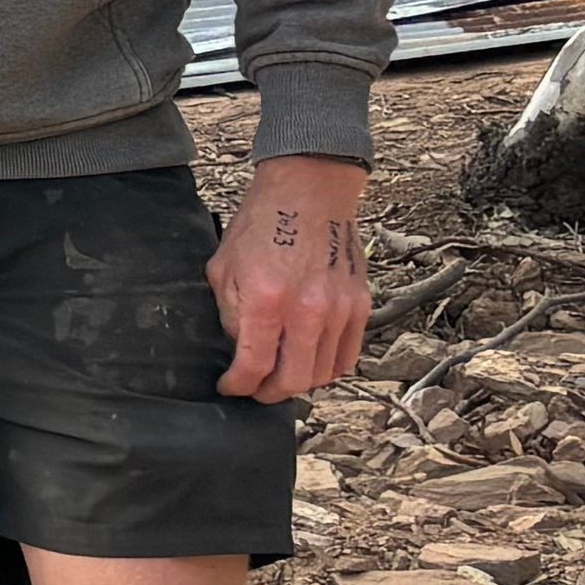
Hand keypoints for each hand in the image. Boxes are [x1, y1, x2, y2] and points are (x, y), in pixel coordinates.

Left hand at [212, 155, 376, 402]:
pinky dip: (328, 368)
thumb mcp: (224, 268)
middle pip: (294, 380)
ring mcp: (340, 309)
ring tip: (281, 377)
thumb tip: (242, 349)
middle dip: (269, 393)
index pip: (254, 366)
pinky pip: (348, 355)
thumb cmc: (261, 224)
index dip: (238, 385)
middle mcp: (308, 310)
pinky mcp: (361, 305)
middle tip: (255, 390)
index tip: (230, 387)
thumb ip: (231, 314)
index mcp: (267, 300)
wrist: (309, 190)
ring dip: (300, 383)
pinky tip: (309, 362)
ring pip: (324, 374)